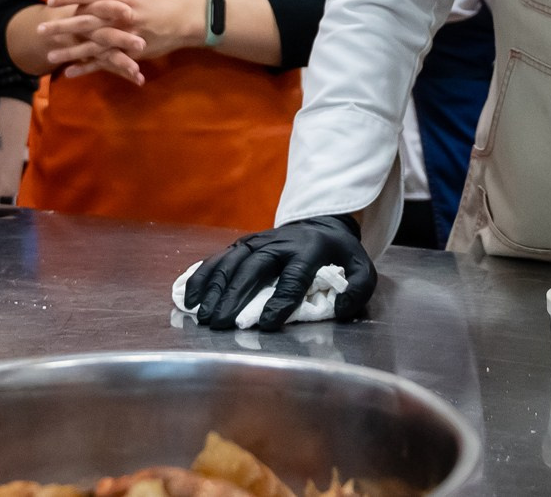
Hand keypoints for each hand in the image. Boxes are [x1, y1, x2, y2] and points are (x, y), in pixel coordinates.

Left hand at [40, 0, 203, 83]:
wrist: (182, 23)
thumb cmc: (158, 4)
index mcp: (120, 0)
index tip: (49, 2)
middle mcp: (119, 18)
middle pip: (86, 23)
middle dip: (62, 27)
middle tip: (40, 30)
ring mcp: (123, 37)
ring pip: (92, 46)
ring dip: (70, 51)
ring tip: (50, 55)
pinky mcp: (129, 53)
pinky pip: (105, 62)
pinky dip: (87, 67)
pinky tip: (70, 72)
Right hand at [185, 214, 375, 331]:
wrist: (319, 223)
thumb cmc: (338, 256)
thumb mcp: (361, 269)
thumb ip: (358, 290)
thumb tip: (341, 309)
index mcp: (309, 250)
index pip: (293, 277)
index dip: (279, 301)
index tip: (265, 325)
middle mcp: (279, 243)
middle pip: (254, 269)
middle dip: (236, 297)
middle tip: (222, 324)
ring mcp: (257, 241)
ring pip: (231, 263)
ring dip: (215, 289)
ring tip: (204, 316)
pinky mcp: (242, 244)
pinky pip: (218, 259)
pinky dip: (201, 277)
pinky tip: (189, 298)